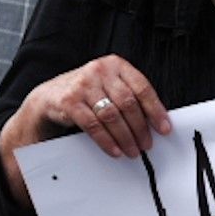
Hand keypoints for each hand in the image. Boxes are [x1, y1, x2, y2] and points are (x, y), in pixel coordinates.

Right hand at [21, 54, 170, 158]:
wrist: (51, 96)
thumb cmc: (87, 92)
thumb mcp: (109, 85)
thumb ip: (129, 95)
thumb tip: (154, 121)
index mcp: (115, 65)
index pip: (142, 87)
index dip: (155, 110)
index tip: (164, 127)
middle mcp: (100, 71)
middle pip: (128, 103)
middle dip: (140, 128)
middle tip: (146, 143)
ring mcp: (83, 85)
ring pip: (111, 116)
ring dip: (125, 137)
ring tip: (132, 150)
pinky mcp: (70, 101)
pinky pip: (93, 125)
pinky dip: (107, 141)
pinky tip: (114, 149)